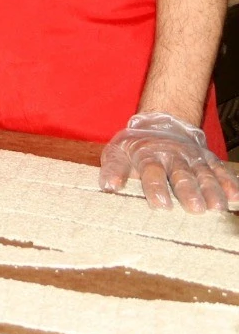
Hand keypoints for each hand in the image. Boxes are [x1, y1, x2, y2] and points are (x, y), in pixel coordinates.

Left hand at [99, 112, 238, 212]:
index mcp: (148, 154)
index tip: (161, 205)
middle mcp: (173, 155)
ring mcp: (193, 157)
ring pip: (204, 174)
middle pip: (182, 174)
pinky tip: (235, 196)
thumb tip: (108, 186)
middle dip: (189, 191)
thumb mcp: (117, 153)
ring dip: (211, 190)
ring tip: (217, 208)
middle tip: (195, 209)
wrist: (159, 124)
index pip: (152, 171)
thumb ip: (113, 169)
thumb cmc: (134, 147)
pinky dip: (228, 182)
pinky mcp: (208, 159)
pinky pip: (220, 170)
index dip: (156, 187)